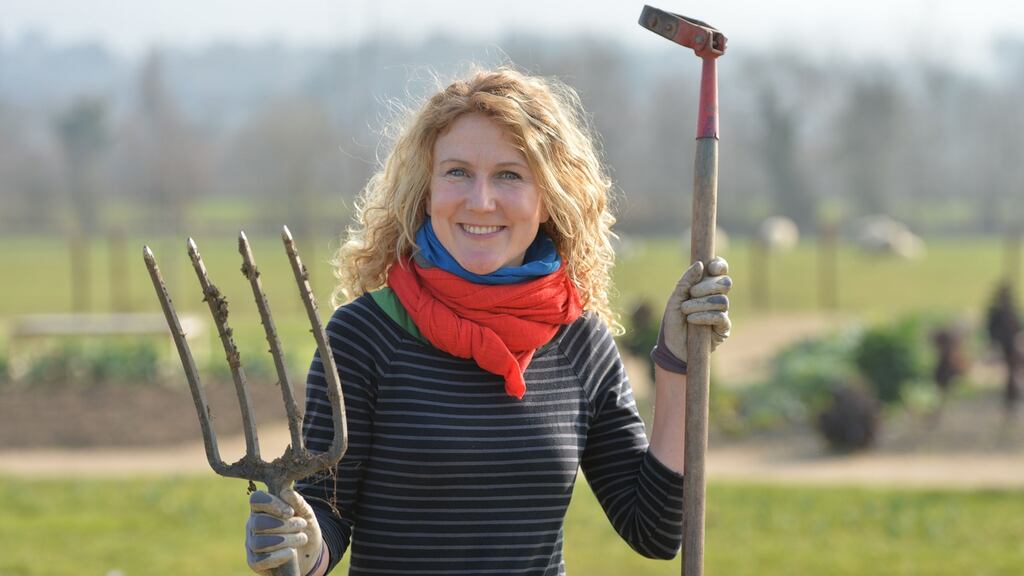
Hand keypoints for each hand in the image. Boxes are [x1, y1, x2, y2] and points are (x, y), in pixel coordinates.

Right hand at [246, 488, 325, 575]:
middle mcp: (253, 525)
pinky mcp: (255, 562)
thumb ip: (297, 502)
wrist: (309, 552)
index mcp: (262, 509)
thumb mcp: (306, 513)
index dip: (272, 503)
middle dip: (284, 524)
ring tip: (301, 538)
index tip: (290, 512)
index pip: (256, 500)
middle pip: (258, 522)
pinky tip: (291, 552)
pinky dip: (279, 556)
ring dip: (285, 540)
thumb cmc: (303, 528)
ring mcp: (252, 544)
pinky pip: (260, 560)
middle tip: (301, 525)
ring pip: (259, 542)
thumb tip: (286, 492)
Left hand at [654, 257, 731, 371]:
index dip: (720, 266)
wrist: (672, 346)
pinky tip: (692, 320)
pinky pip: (721, 317)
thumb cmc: (673, 320)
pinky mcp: (723, 328)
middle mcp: (717, 297)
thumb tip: (700, 264)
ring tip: (686, 311)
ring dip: (701, 304)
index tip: (711, 268)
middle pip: (725, 283)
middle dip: (707, 286)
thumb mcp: (675, 299)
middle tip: (691, 293)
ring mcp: (722, 313)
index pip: (721, 270)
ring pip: (722, 300)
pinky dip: (705, 316)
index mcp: (707, 286)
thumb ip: (686, 281)